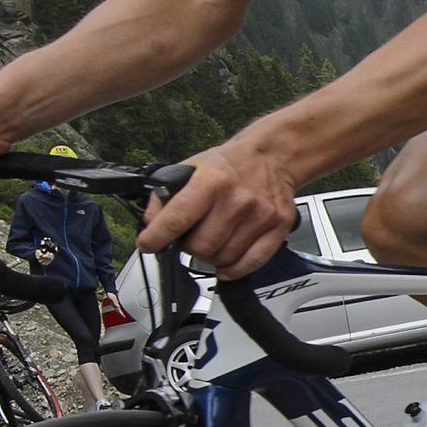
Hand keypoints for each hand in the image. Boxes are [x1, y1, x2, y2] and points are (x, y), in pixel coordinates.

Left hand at [140, 138, 300, 275]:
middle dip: (188, 247)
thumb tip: (150, 225)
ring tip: (212, 241)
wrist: (271, 157)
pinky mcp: (278, 228)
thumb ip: (166, 195)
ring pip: (222, 258)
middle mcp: (237, 200)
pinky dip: (232, 269)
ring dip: (211, 256)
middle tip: (190, 237)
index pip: (177, 219)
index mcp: (212, 181)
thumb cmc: (229, 165)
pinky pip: (250, 263)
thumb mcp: (191, 167)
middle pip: (200, 246)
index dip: (156, 237)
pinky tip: (225, 264)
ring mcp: (260, 216)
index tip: (148, 244)